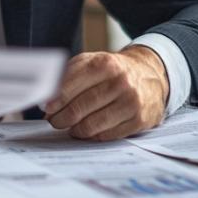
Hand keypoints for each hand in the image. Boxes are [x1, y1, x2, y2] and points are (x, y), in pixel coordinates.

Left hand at [43, 46, 168, 140]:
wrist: (150, 75)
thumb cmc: (113, 71)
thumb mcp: (92, 62)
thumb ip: (68, 76)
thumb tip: (47, 100)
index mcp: (104, 64)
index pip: (70, 87)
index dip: (54, 101)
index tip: (46, 108)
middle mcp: (120, 82)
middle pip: (78, 109)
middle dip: (60, 118)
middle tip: (54, 121)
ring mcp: (131, 102)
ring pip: (91, 126)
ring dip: (75, 130)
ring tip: (70, 126)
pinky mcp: (139, 120)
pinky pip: (106, 135)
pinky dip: (92, 135)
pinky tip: (88, 130)